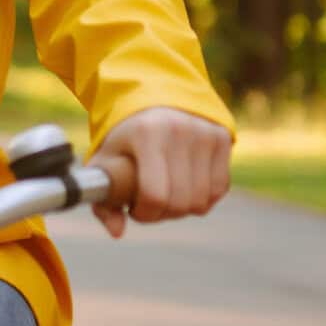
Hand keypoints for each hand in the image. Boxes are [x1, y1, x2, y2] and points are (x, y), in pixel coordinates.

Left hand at [87, 108, 230, 238]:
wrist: (154, 93)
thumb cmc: (125, 136)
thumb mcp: (105, 162)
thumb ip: (104, 202)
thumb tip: (118, 232)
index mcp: (146, 134)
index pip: (155, 196)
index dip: (145, 213)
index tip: (134, 207)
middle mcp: (180, 131)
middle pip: (181, 202)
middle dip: (162, 214)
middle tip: (149, 203)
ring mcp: (205, 133)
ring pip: (202, 200)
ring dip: (183, 208)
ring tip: (166, 193)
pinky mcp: (222, 138)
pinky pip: (219, 189)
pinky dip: (203, 198)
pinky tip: (185, 187)